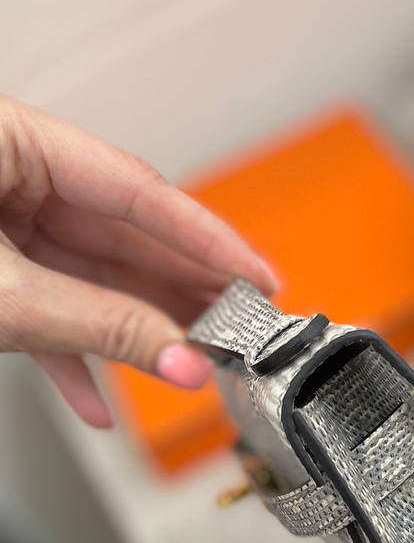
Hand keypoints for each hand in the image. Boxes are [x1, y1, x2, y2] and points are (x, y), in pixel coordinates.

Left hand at [0, 94, 276, 426]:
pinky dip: (70, 359)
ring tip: (192, 363)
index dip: (206, 239)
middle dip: (178, 292)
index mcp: (9, 139)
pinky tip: (103, 402)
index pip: (136, 188)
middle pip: (118, 234)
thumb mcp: (5, 294)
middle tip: (240, 328)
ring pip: (86, 279)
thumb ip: (98, 325)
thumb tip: (180, 359)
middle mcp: (6, 174)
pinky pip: (40, 311)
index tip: (259, 276)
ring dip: (136, 330)